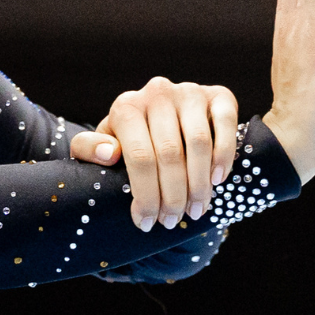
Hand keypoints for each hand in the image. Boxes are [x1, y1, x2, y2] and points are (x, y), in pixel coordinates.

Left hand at [68, 76, 240, 230]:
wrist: (157, 118)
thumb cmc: (126, 141)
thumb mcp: (99, 147)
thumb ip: (89, 149)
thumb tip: (109, 153)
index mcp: (126, 107)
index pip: (139, 157)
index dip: (146, 195)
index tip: (147, 222)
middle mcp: (157, 93)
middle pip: (170, 154)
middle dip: (173, 196)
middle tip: (172, 222)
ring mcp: (189, 92)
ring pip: (199, 143)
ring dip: (199, 184)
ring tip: (195, 210)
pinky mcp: (218, 94)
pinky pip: (226, 124)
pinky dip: (223, 155)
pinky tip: (217, 181)